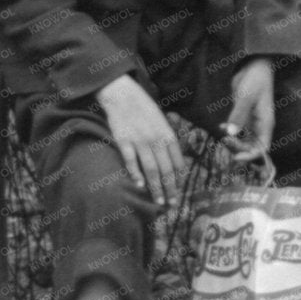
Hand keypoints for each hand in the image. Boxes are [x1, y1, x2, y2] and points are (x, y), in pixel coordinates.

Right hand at [94, 73, 186, 205]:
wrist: (122, 94)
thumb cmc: (142, 108)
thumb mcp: (161, 121)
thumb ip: (167, 140)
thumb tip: (173, 160)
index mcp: (168, 135)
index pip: (177, 163)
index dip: (178, 180)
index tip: (177, 192)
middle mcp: (156, 139)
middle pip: (166, 170)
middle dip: (170, 190)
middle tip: (172, 205)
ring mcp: (140, 141)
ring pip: (151, 170)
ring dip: (156, 188)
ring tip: (159, 202)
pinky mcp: (124, 141)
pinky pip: (131, 161)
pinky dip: (136, 174)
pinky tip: (140, 185)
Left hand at [225, 56, 276, 156]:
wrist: (254, 65)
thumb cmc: (255, 79)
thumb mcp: (246, 97)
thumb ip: (238, 115)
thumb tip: (230, 134)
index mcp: (266, 123)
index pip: (262, 148)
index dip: (251, 156)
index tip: (236, 157)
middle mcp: (260, 125)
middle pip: (251, 147)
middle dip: (238, 148)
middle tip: (224, 140)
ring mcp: (252, 121)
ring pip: (244, 140)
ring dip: (233, 142)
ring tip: (222, 136)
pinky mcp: (244, 116)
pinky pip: (238, 130)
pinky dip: (229, 132)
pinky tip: (220, 126)